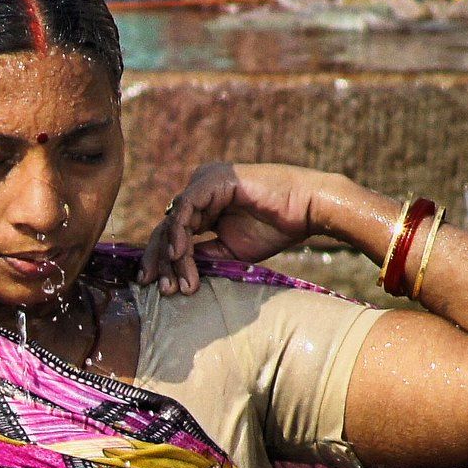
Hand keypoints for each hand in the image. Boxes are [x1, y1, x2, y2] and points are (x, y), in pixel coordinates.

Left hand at [142, 162, 331, 282]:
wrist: (306, 211)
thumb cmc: (275, 229)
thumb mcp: (229, 251)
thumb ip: (201, 255)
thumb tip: (174, 270)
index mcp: (202, 206)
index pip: (172, 234)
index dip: (163, 262)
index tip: (160, 288)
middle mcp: (199, 192)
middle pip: (166, 227)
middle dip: (160, 261)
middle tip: (160, 288)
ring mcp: (204, 182)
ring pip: (173, 221)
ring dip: (172, 255)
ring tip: (176, 281)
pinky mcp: (213, 179)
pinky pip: (186, 208)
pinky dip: (180, 233)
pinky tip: (179, 255)